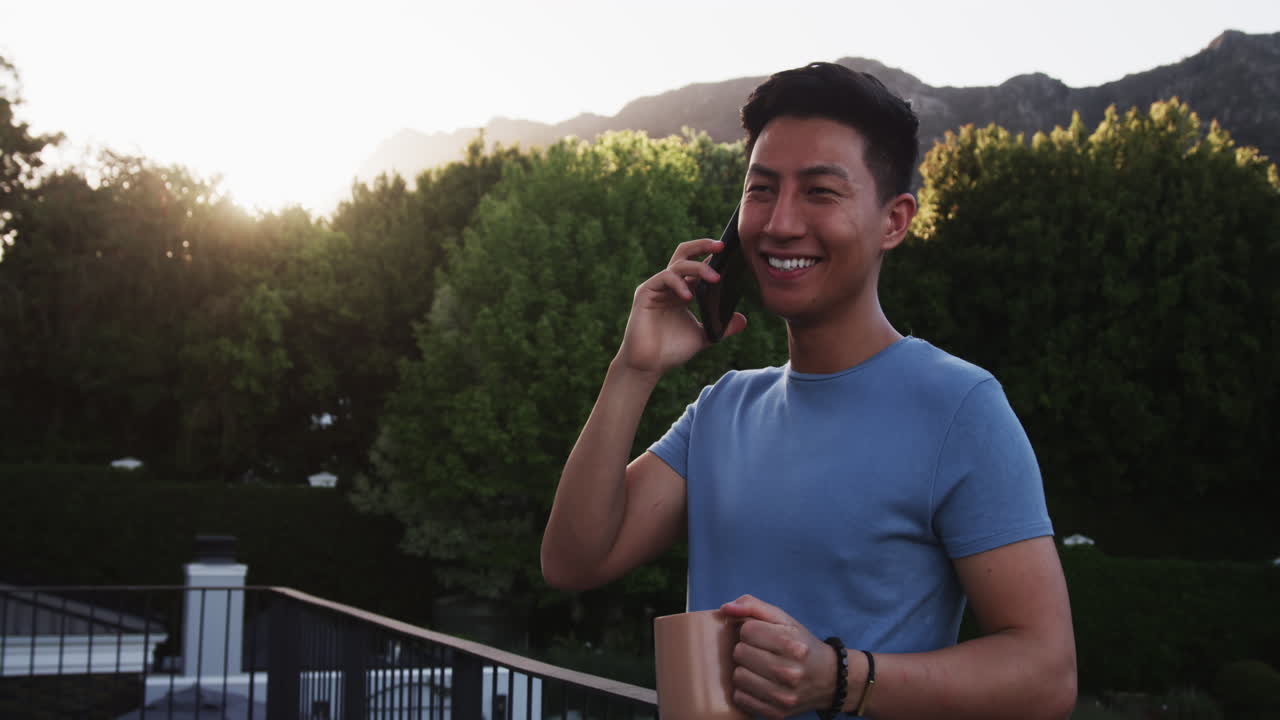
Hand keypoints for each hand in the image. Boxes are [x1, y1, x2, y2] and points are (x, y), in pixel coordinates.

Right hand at [615, 238, 746, 375]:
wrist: (648, 365)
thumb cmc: (671, 350)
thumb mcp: (703, 336)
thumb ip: (722, 327)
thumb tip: (743, 319)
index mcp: (683, 291)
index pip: (697, 265)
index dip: (712, 257)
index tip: (732, 253)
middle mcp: (670, 285)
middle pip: (685, 254)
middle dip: (703, 245)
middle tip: (722, 246)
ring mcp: (657, 287)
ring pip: (678, 264)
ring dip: (698, 268)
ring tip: (714, 278)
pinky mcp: (645, 293)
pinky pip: (664, 278)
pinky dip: (678, 283)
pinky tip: (689, 295)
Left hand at [720, 595, 836, 718]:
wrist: (829, 679)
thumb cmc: (801, 644)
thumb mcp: (783, 619)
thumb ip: (753, 606)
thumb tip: (726, 608)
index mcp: (793, 645)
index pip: (746, 630)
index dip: (750, 630)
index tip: (761, 635)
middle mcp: (790, 672)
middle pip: (740, 653)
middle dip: (746, 649)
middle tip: (760, 652)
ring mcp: (783, 696)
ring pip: (738, 677)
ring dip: (744, 670)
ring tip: (759, 668)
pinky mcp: (777, 713)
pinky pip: (740, 698)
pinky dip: (746, 690)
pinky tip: (760, 684)